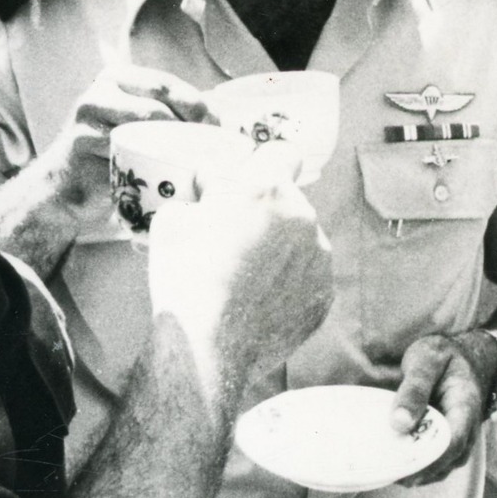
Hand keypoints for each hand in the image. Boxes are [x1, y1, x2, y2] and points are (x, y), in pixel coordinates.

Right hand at [0, 66, 218, 277]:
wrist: (65, 188)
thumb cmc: (110, 157)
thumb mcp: (139, 129)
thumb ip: (170, 118)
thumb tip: (222, 121)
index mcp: (120, 78)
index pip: (167, 83)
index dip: (198, 104)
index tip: (221, 127)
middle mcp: (102, 87)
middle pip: (160, 98)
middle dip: (192, 119)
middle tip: (212, 144)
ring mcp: (89, 110)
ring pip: (146, 121)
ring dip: (176, 141)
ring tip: (195, 159)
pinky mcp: (80, 138)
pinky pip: (124, 148)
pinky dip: (148, 162)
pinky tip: (162, 174)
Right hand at [149, 144, 332, 389]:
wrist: (207, 345)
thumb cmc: (184, 276)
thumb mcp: (172, 219)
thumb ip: (198, 198)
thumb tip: (206, 199)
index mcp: (266, 188)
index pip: (281, 151)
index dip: (261, 162)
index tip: (243, 181)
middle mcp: (302, 216)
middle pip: (287, 201)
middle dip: (263, 212)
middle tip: (232, 237)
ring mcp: (319, 258)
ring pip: (300, 240)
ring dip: (278, 248)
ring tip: (245, 277)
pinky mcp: (324, 295)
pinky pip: (306, 277)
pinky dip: (288, 284)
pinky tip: (259, 301)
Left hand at [389, 330, 496, 485]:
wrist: (464, 358)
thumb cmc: (443, 356)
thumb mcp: (427, 360)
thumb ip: (414, 389)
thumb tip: (399, 423)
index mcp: (466, 408)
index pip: (451, 443)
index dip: (426, 459)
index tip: (398, 465)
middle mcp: (468, 431)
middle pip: (444, 462)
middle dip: (414, 471)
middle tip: (382, 470)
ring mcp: (460, 441)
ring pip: (438, 470)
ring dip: (412, 473)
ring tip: (383, 468)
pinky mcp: (447, 445)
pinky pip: (433, 465)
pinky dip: (414, 468)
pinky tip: (392, 463)